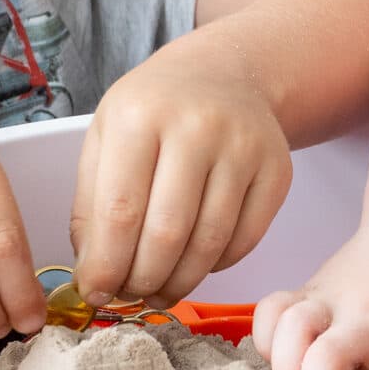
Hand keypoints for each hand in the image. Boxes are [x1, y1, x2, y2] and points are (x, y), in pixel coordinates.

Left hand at [70, 52, 292, 307]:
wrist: (226, 74)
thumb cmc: (155, 110)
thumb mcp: (105, 136)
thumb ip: (91, 203)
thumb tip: (94, 274)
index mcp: (140, 116)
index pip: (120, 210)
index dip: (106, 265)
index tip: (96, 293)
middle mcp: (197, 127)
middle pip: (167, 233)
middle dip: (142, 280)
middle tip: (129, 295)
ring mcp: (244, 148)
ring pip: (209, 243)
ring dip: (179, 282)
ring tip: (158, 290)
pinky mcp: (277, 169)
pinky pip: (244, 239)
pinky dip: (215, 266)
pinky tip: (194, 263)